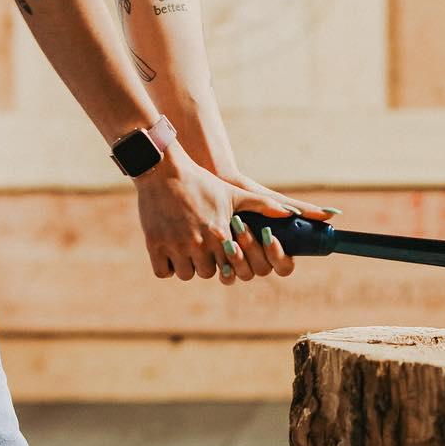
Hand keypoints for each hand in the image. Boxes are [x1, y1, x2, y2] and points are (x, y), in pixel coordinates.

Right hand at [133, 144, 292, 281]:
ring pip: (186, 275)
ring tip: (188, 250)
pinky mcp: (154, 245)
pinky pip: (163, 272)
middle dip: (208, 264)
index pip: (231, 267)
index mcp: (220, 234)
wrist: (164, 171)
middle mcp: (198, 243)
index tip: (223, 252)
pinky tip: (170, 253)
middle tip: (204, 251)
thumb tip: (290, 214)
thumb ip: (263, 207)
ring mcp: (175, 245)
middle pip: (207, 273)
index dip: (228, 262)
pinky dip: (167, 266)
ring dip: (187, 266)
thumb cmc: (203, 183)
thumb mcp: (235, 194)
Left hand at [210, 170, 343, 286]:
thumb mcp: (275, 201)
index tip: (270, 236)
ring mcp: (241, 264)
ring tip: (228, 234)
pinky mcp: (222, 263)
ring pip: (245, 274)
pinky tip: (220, 249)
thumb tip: (333, 214)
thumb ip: (302, 210)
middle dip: (253, 249)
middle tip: (243, 228)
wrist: (220, 188)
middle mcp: (260, 260)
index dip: (278, 256)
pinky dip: (224, 267)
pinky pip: (227, 277)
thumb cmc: (251, 195)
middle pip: (264, 269)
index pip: (285, 266)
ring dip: (238, 257)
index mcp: (276, 249)